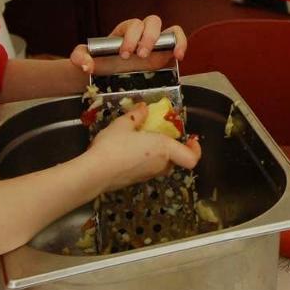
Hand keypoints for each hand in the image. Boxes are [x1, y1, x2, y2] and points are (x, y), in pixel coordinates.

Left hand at [70, 16, 186, 75]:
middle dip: (148, 37)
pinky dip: (181, 44)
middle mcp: (143, 34)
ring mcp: (156, 42)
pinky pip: (178, 40)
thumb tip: (87, 65)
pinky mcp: (166, 53)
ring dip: (166, 40)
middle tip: (140, 55)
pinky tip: (179, 57)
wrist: (106, 75)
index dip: (131, 37)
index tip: (125, 54)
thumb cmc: (99, 64)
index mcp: (125, 31)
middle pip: (152, 21)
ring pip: (168, 29)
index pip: (133, 25)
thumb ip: (80, 57)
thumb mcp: (83, 59)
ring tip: (158, 57)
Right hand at [87, 102, 201, 191]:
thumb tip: (144, 107)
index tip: (190, 139)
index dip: (195, 150)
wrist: (94, 173)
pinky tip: (127, 152)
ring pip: (160, 165)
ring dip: (156, 155)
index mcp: (164, 149)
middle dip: (169, 148)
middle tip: (157, 136)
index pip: (191, 158)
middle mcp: (160, 165)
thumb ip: (136, 115)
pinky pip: (146, 170)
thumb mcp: (123, 124)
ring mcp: (148, 175)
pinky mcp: (136, 182)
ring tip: (139, 142)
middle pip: (174, 159)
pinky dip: (143, 161)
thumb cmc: (113, 146)